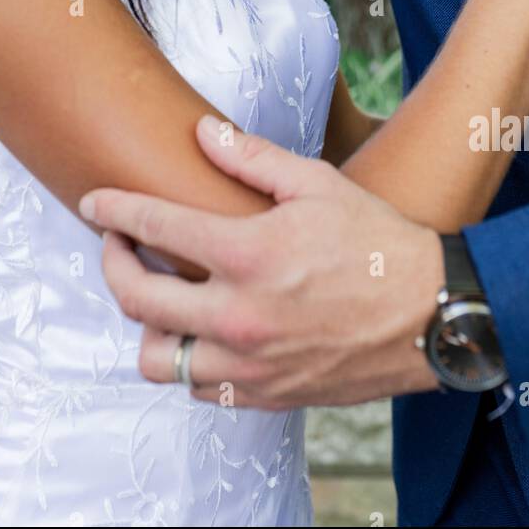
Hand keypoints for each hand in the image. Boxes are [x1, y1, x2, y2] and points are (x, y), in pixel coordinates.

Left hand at [80, 116, 445, 407]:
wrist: (434, 315)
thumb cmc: (379, 242)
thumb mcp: (318, 184)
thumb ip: (253, 159)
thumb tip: (203, 132)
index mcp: (249, 255)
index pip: (155, 227)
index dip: (114, 210)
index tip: (95, 203)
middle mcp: (239, 316)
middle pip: (136, 300)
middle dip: (112, 264)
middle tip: (117, 244)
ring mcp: (250, 364)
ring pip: (157, 359)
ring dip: (147, 325)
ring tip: (158, 296)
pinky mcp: (266, 395)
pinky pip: (199, 388)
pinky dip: (188, 360)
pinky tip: (200, 331)